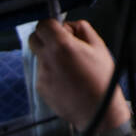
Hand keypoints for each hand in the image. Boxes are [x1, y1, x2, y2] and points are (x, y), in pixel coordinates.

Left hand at [29, 18, 131, 133]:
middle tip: (61, 45)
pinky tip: (67, 80)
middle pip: (33, 39)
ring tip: (71, 68)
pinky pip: (42, 73)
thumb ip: (81, 29)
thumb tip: (68, 26)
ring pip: (40, 57)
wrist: (98, 111)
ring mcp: (42, 75)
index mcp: (62, 46)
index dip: (52, 25)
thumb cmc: (102, 79)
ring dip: (50, 57)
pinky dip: (52, 73)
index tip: (59, 30)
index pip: (43, 25)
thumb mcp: (99, 46)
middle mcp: (47, 59)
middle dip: (45, 38)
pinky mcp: (41, 88)